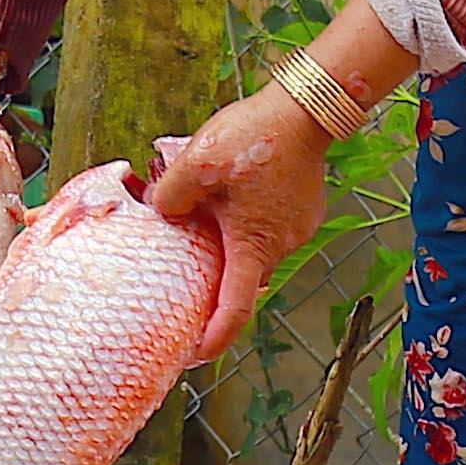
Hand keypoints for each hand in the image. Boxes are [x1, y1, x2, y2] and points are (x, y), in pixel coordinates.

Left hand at [142, 91, 335, 357]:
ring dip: (232, 247)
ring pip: (255, 252)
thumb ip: (169, 198)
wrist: (304, 108)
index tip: (195, 355)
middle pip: (241, 279)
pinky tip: (235, 199)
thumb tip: (161, 214)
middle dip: (216, 282)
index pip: (234, 310)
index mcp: (253, 246)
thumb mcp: (193, 164)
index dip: (214, 339)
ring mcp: (297, 231)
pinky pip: (270, 231)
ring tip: (207, 219)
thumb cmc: (253, 136)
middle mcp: (280, 246)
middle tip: (184, 271)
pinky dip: (249, 227)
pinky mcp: (304, 213)